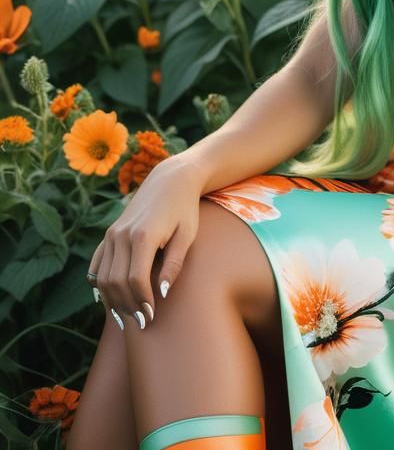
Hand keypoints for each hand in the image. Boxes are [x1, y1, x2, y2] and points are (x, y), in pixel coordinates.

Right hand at [87, 156, 205, 331]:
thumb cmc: (185, 208)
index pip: (135, 280)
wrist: (171, 180)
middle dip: (127, 306)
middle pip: (116, 282)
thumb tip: (161, 294)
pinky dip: (99, 285)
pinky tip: (108, 301)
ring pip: (103, 277)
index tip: (151, 317)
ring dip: (113, 300)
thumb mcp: (187, 234)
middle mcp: (121, 235)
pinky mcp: (108, 234)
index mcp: (143, 236)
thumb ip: (174, 264)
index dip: (142, 301)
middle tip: (141, 322)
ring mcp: (111, 234)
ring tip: (127, 316)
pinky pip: (97, 265)